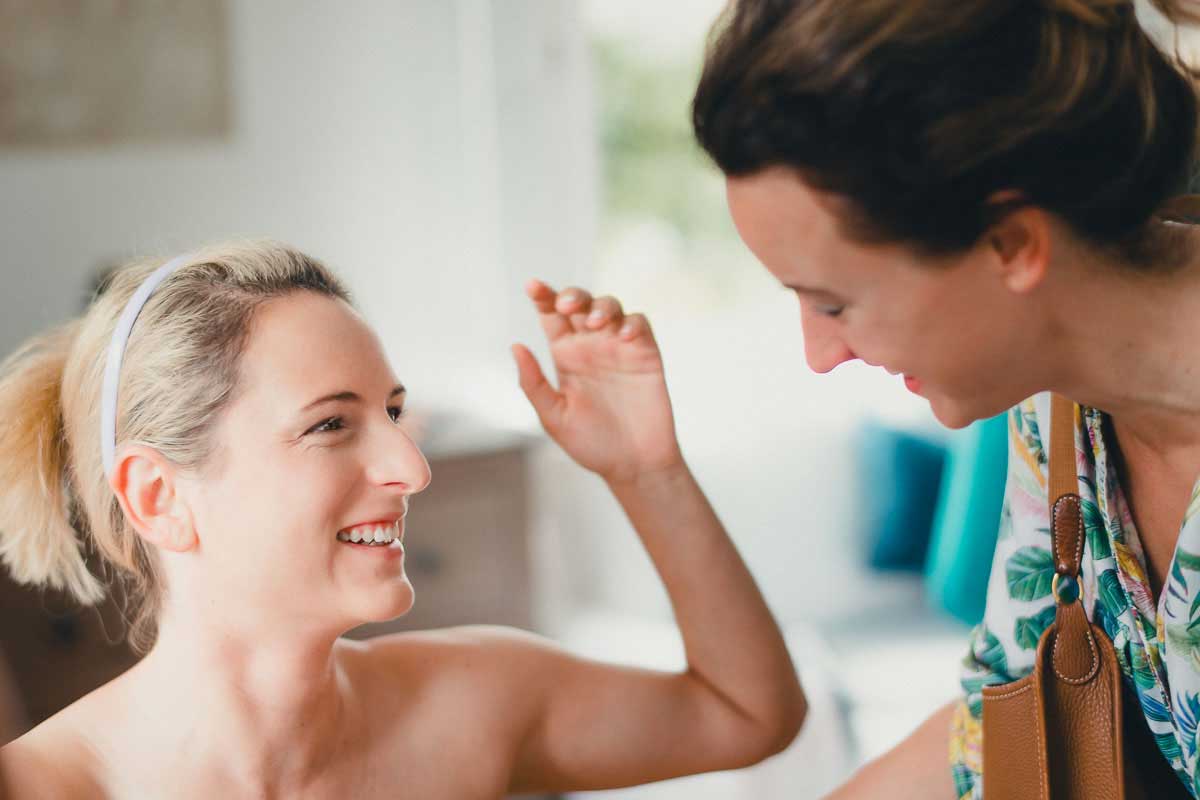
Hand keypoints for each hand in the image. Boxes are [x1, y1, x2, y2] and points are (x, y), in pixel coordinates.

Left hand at [513, 280, 682, 483]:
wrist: (633, 465)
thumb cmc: (591, 444)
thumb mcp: (554, 417)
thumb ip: (534, 383)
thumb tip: (515, 346)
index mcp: (565, 356)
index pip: (551, 317)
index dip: (542, 297)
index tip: (532, 286)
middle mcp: (591, 346)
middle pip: (580, 303)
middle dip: (572, 295)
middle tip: (565, 304)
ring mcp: (619, 348)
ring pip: (610, 307)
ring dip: (601, 306)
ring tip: (594, 322)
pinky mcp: (645, 354)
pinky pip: (639, 324)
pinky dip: (631, 322)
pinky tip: (623, 335)